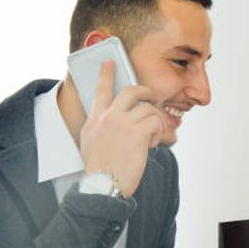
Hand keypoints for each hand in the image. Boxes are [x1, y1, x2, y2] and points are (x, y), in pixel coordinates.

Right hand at [79, 60, 165, 197]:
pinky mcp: (137, 134)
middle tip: (153, 99)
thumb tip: (112, 117)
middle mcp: (107, 117)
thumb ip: (100, 126)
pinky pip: (155, 122)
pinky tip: (152, 144)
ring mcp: (122, 124)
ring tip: (151, 137)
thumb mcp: (90, 142)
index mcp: (95, 119)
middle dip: (147, 92)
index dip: (106, 74)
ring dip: (155, 122)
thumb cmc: (100, 168)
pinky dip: (158, 133)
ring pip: (149, 109)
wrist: (103, 185)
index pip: (101, 90)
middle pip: (132, 91)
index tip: (110, 62)